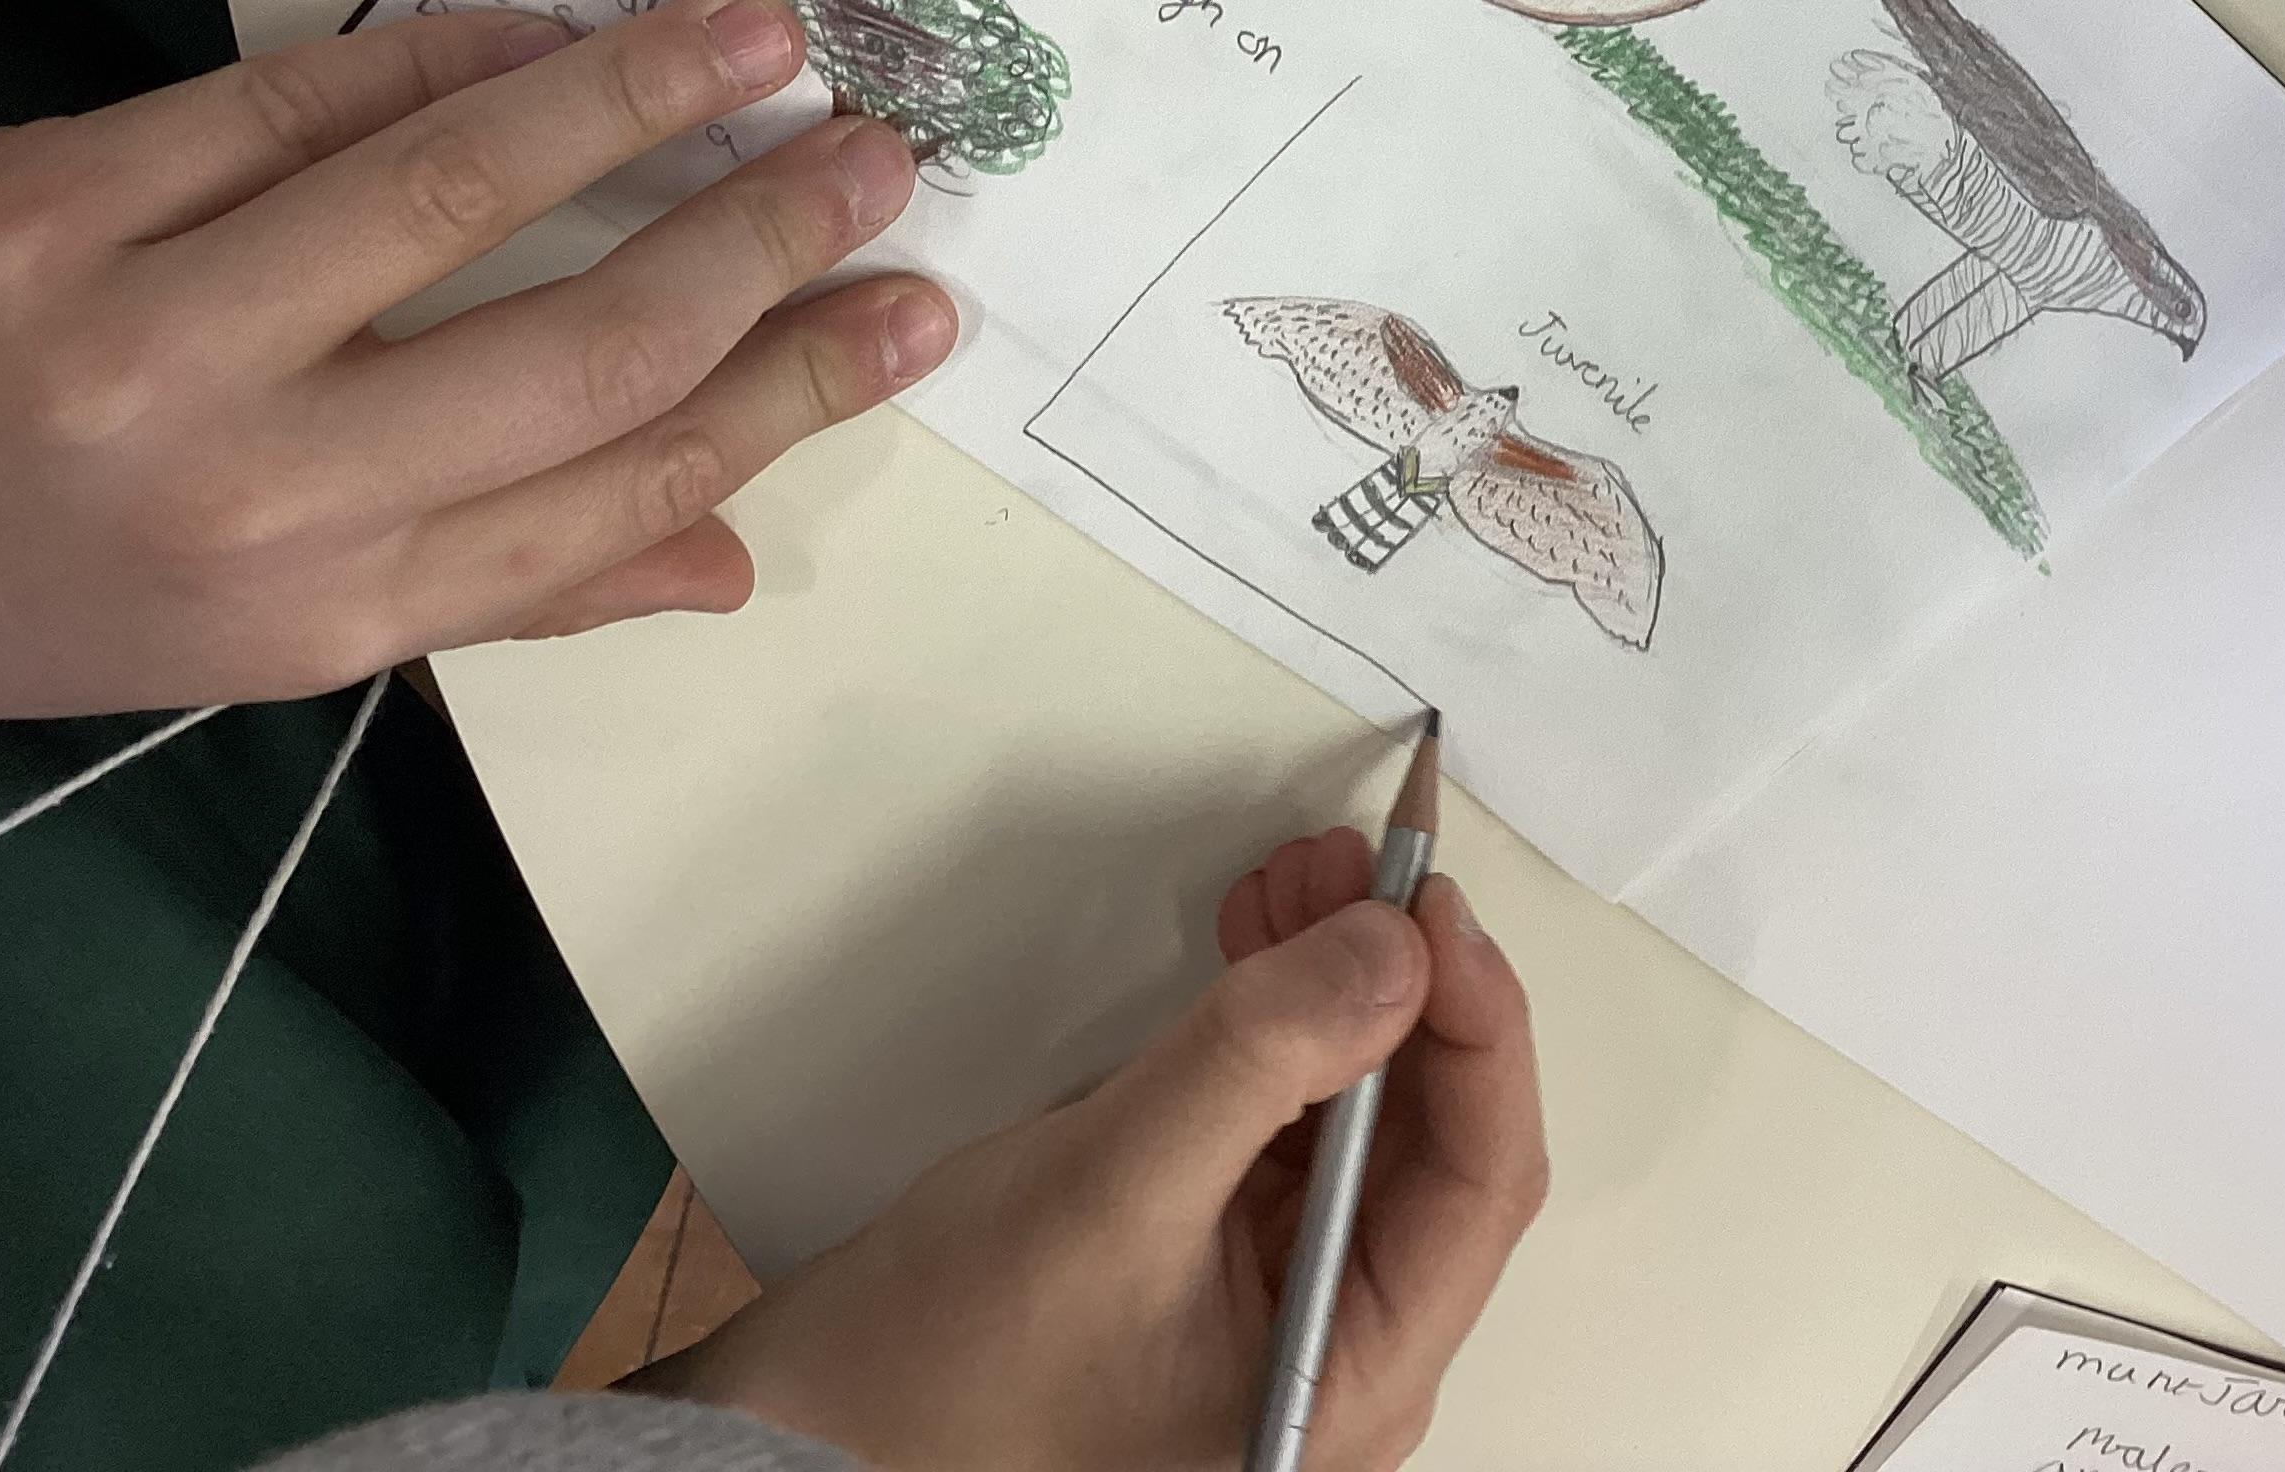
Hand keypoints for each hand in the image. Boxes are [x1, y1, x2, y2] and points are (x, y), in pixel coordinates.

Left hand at [0, 0, 953, 717]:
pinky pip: (299, 102)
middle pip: (581, 351)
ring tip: (769, 34)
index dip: (797, 390)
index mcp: (320, 618)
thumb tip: (721, 560)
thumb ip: (489, 587)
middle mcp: (255, 500)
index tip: (922, 308)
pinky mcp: (49, 201)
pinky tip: (556, 26)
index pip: (621, 487)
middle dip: (764, 242)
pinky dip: (452, 52)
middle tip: (887, 151)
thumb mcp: (234, 639)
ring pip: (456, 196)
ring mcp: (146, 341)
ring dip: (640, 98)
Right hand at [646, 832, 1547, 1471]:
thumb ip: (1260, 1060)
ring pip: (1369, 1114)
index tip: (1428, 907)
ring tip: (1298, 879)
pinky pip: (1298, 1121)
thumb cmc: (941, 1366)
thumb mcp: (1110, 1188)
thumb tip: (1393, 951)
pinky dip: (1286, 1024)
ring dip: (1342, 987)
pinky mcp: (1228, 1251)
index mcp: (1352, 1379)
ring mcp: (1287, 1300)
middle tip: (1358, 868)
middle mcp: (1344, 1348)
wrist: (804, 1428)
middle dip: (1398, 987)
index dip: (1477, 1027)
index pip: (1480, 1182)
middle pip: (1436, 1137)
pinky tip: (1260, 943)